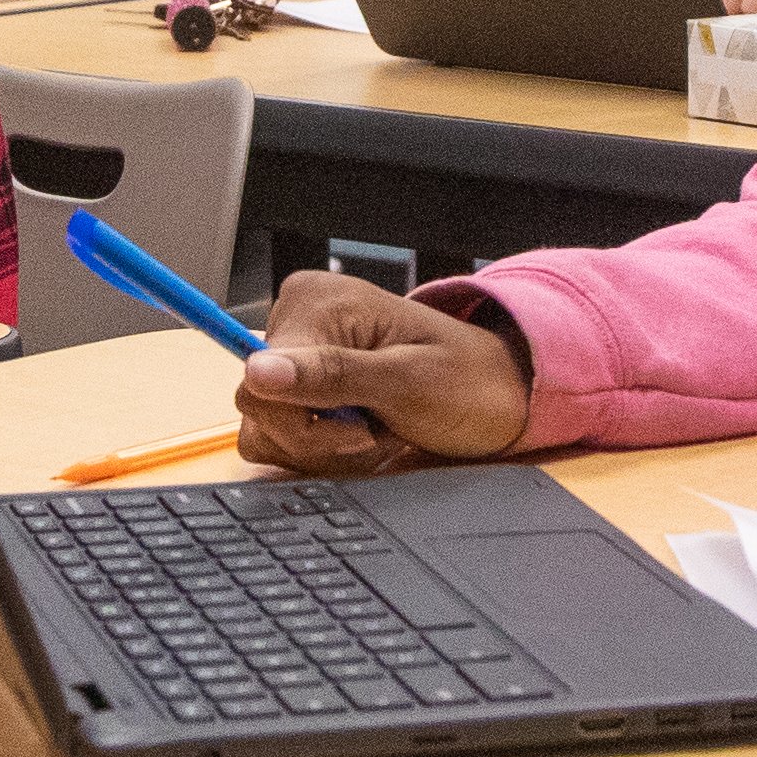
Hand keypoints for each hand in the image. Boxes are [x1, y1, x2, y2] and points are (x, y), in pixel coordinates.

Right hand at [234, 266, 531, 476]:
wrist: (498, 398)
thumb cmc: (466, 380)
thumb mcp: (405, 380)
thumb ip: (330, 374)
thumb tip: (258, 371)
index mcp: (314, 302)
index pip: (258, 382)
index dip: (306, 423)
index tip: (362, 431)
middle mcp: (296, 325)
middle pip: (260, 412)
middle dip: (319, 440)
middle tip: (377, 431)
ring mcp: (297, 362)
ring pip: (268, 433)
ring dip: (325, 451)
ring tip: (377, 432)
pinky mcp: (303, 394)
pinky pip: (282, 440)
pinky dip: (323, 453)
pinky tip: (365, 438)